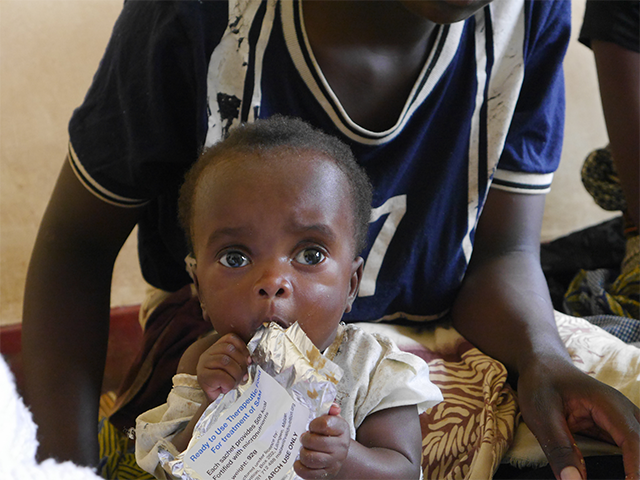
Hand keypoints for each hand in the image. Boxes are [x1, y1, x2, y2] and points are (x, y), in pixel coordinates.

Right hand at [197, 333, 251, 401]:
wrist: (214, 403)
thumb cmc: (226, 384)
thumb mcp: (235, 368)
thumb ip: (241, 360)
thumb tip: (250, 360)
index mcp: (216, 348)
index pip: (231, 338)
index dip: (243, 348)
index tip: (248, 360)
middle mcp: (208, 353)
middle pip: (230, 350)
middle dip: (241, 364)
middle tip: (242, 377)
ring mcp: (203, 364)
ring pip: (226, 362)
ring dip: (236, 375)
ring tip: (235, 383)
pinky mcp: (203, 376)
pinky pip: (222, 376)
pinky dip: (229, 383)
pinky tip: (226, 388)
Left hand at [294, 403, 349, 479]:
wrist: (338, 454)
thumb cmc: (330, 434)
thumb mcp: (332, 419)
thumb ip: (329, 409)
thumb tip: (333, 407)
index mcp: (342, 429)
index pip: (325, 424)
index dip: (314, 424)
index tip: (311, 425)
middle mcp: (341, 446)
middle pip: (315, 442)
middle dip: (305, 439)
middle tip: (304, 438)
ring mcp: (335, 462)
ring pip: (311, 458)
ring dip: (302, 453)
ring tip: (303, 449)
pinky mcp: (327, 474)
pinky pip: (308, 473)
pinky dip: (300, 467)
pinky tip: (299, 461)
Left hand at [517, 357, 639, 479]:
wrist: (541, 365)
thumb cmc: (541, 384)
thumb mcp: (542, 415)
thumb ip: (559, 448)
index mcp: (609, 405)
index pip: (633, 440)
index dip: (636, 467)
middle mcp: (622, 412)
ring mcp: (621, 420)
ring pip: (639, 445)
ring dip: (635, 465)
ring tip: (624, 479)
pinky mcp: (614, 429)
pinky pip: (630, 448)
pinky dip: (629, 464)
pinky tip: (620, 477)